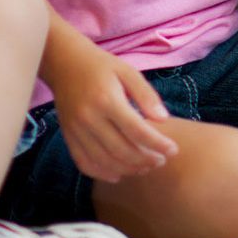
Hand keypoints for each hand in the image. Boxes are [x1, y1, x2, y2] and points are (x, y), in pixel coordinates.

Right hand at [48, 40, 178, 182]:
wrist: (64, 63)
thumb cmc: (101, 66)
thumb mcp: (128, 72)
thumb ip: (146, 95)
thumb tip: (163, 119)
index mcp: (107, 100)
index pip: (137, 131)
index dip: (158, 144)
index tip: (173, 150)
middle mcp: (89, 118)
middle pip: (121, 150)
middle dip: (145, 160)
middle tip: (161, 161)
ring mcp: (76, 130)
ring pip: (104, 161)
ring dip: (128, 169)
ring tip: (145, 167)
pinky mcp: (68, 136)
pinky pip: (84, 163)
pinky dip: (102, 173)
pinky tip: (119, 174)